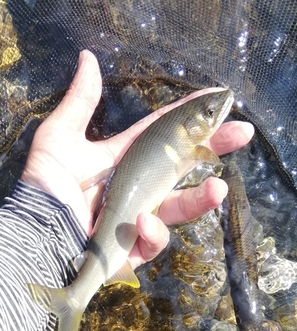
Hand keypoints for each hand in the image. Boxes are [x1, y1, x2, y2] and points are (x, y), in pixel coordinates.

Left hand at [21, 50, 253, 268]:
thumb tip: (88, 58)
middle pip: (183, 166)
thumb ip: (80, 102)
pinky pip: (155, 240)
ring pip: (179, 208)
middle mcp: (138, 185)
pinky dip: (153, 232)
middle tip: (242, 133)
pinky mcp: (136, 248)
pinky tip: (142, 222)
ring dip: (200, 199)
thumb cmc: (46, 186)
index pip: (163, 132)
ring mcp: (139, 217)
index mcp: (125, 158)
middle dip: (214, 148)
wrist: (35, 234)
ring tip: (218, 189)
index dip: (188, 115)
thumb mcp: (60, 137)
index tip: (218, 99)